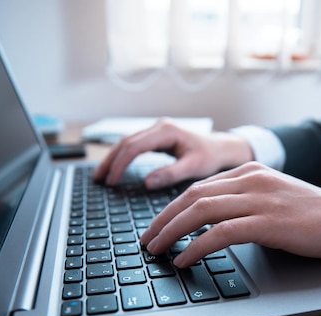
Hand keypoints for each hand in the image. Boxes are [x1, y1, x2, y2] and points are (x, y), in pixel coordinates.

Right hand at [93, 118, 253, 188]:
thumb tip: (147, 183)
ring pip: (127, 142)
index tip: (112, 182)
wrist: (222, 147)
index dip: (120, 164)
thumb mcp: (193, 167)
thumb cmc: (211, 156)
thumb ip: (171, 174)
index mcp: (166, 131)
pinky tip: (115, 168)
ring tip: (101, 175)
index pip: (134, 146)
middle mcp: (159, 126)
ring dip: (113, 158)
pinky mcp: (157, 137)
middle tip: (98, 179)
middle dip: (110, 161)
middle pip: (126, 142)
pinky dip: (122, 156)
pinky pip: (134, 145)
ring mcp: (157, 130)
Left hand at [141, 162, 320, 270]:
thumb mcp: (273, 199)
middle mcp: (251, 179)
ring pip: (200, 211)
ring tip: (155, 250)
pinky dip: (196, 247)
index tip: (156, 226)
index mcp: (250, 171)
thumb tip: (211, 226)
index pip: (198, 187)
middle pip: (192, 196)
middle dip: (162, 219)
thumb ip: (244, 203)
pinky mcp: (268, 222)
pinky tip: (184, 259)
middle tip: (146, 240)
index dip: (171, 208)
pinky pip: (220, 233)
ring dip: (171, 232)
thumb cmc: (314, 216)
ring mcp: (260, 199)